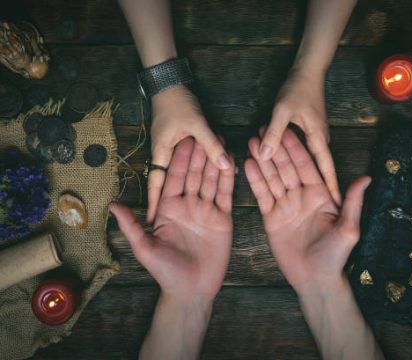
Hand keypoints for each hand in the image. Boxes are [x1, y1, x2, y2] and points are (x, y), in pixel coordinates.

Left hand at [110, 137, 234, 300]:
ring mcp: (206, 210)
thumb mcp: (145, 248)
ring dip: (216, 161)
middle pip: (195, 174)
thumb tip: (112, 205)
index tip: (185, 138)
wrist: (192, 290)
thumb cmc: (166, 272)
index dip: (180, 159)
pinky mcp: (222, 218)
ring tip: (223, 141)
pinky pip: (226, 195)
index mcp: (169, 208)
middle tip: (207, 131)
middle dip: (200, 153)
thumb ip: (132, 225)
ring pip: (212, 180)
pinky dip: (229, 179)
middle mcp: (188, 205)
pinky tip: (233, 163)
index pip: (175, 178)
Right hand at [147, 86, 230, 222]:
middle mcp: (164, 154)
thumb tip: (227, 166)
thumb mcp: (196, 124)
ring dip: (190, 186)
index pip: (156, 184)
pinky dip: (202, 169)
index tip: (153, 222)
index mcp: (161, 153)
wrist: (170, 81)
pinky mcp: (181, 144)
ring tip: (196, 206)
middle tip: (175, 221)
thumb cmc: (177, 102)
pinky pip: (192, 163)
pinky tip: (212, 177)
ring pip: (183, 174)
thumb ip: (211, 145)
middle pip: (168, 183)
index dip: (154, 203)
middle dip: (170, 202)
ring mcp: (172, 150)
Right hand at [245, 129, 370, 293]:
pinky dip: (255, 180)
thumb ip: (353, 203)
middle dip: (277, 149)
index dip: (296, 148)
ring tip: (253, 142)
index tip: (286, 130)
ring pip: (272, 178)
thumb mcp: (348, 229)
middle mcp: (302, 196)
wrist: (314, 279)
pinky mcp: (272, 217)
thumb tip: (367, 178)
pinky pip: (262, 195)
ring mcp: (285, 205)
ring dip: (263, 160)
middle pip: (287, 168)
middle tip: (264, 128)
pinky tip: (248, 164)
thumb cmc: (335, 256)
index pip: (307, 166)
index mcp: (320, 194)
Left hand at [260, 69, 340, 205]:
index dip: (330, 187)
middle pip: (318, 168)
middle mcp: (320, 140)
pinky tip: (283, 168)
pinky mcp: (308, 131)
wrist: (307, 70)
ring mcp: (315, 136)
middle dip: (316, 186)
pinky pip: (300, 151)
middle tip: (310, 206)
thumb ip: (274, 133)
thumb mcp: (282, 111)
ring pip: (306, 160)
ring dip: (300, 173)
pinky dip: (291, 160)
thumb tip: (264, 155)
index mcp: (318, 138)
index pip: (326, 168)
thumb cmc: (298, 88)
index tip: (334, 205)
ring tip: (296, 193)